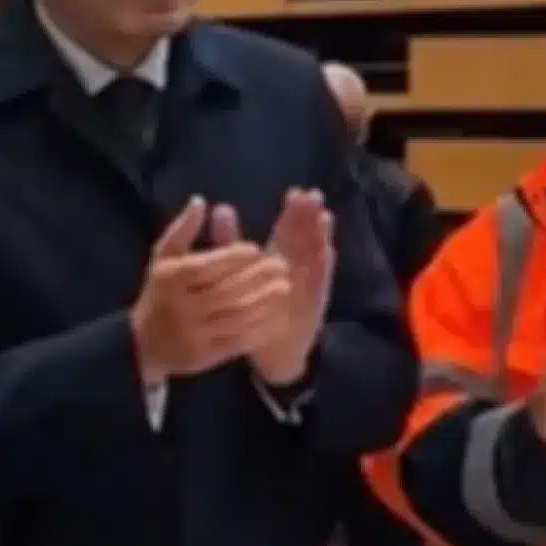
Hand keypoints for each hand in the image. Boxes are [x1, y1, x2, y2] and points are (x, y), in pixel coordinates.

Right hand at [129, 197, 291, 387]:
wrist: (142, 345)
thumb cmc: (159, 293)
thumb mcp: (162, 257)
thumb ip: (182, 229)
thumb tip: (201, 200)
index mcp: (172, 279)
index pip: (208, 266)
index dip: (234, 257)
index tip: (256, 249)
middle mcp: (183, 307)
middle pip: (226, 291)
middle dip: (257, 278)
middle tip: (281, 266)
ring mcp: (195, 334)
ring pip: (236, 317)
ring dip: (264, 302)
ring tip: (284, 288)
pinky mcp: (206, 356)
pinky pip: (238, 341)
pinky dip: (260, 328)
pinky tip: (276, 316)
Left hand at [248, 187, 334, 385]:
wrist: (270, 353)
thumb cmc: (253, 311)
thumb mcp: (237, 273)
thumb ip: (229, 242)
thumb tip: (219, 207)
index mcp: (279, 258)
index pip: (288, 230)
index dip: (292, 212)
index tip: (294, 192)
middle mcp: (297, 268)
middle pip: (306, 237)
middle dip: (310, 217)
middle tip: (311, 195)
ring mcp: (309, 285)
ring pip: (316, 255)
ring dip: (321, 236)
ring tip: (323, 216)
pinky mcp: (315, 302)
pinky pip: (320, 282)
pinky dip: (323, 266)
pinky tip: (326, 250)